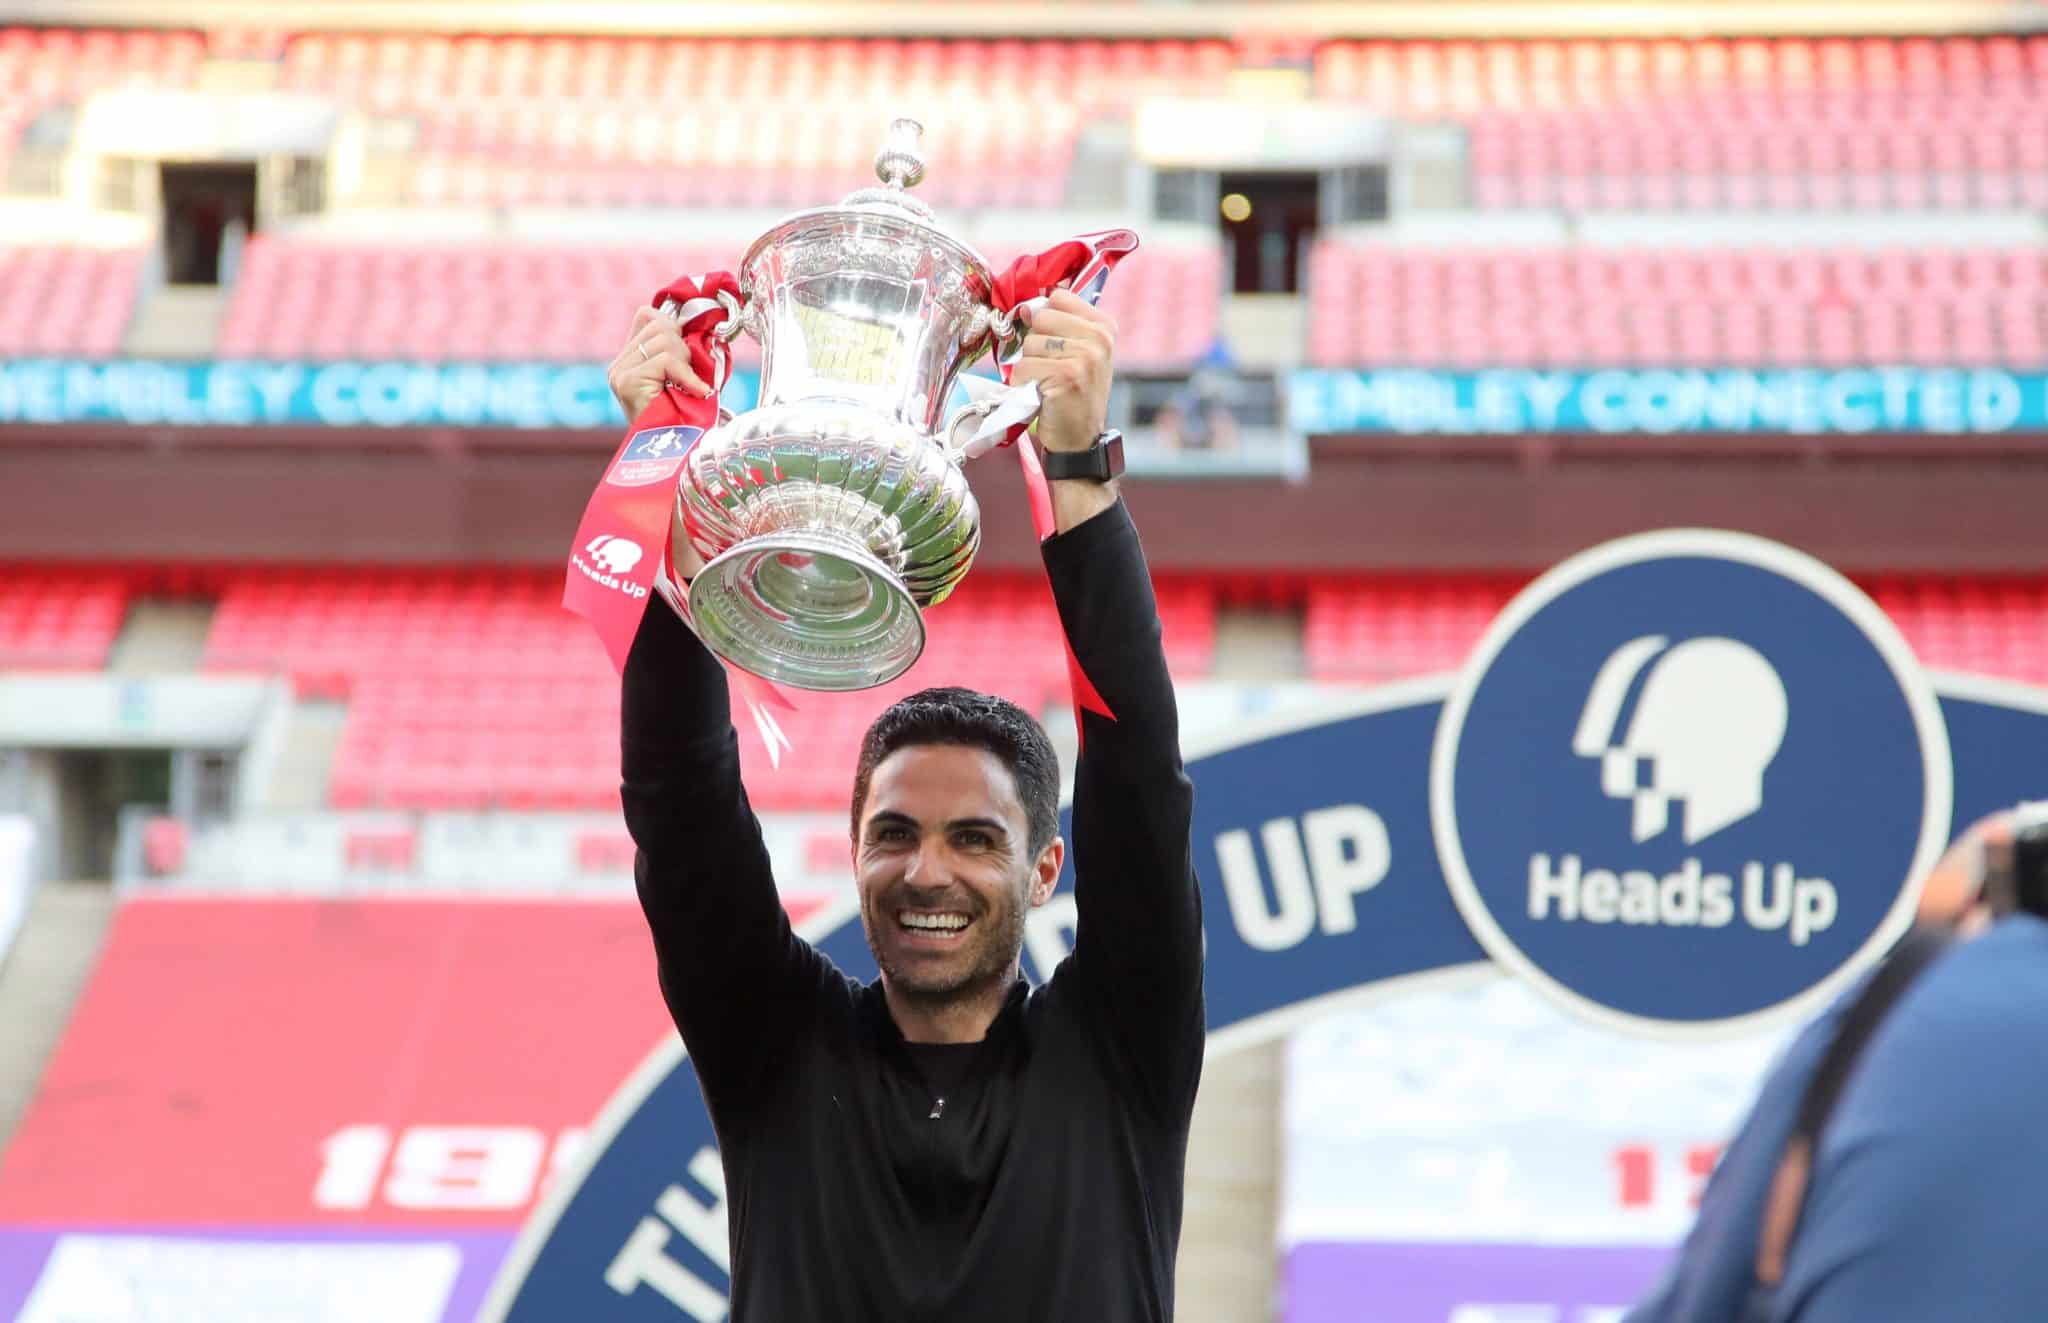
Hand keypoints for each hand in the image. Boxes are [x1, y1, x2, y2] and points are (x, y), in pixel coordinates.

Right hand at [608, 305, 715, 421]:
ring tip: (688, 387)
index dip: (673, 326)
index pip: (647, 316)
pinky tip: (696, 391)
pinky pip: (666, 359)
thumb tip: (701, 324)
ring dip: (686, 361)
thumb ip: (681, 351)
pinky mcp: (626, 381)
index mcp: (628, 359)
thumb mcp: (682, 377)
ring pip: (664, 338)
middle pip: (659, 324)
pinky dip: (687, 375)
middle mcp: (619, 364)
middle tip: (690, 376)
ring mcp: (620, 372)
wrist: (674, 455)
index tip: (690, 351)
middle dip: (684, 346)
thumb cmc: (683, 420)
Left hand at [1009, 287, 1115, 453]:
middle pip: (1041, 318)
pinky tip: (1042, 395)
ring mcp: (1084, 357)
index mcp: (1104, 326)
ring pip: (1029, 344)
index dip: (1046, 319)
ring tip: (1048, 383)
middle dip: (1037, 345)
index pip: (1058, 298)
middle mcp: (1099, 338)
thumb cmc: (1075, 393)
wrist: (1080, 438)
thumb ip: (1060, 324)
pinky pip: (1023, 367)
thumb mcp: (1080, 352)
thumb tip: (1028, 308)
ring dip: (1030, 366)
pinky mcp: (1065, 376)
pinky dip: (1024, 384)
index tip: (1054, 342)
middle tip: (1052, 368)